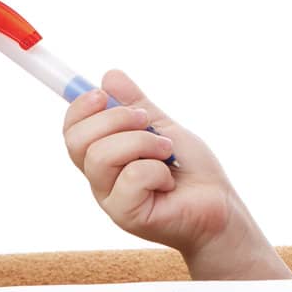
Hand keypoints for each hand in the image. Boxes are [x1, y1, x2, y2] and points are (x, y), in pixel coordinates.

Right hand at [62, 70, 273, 274]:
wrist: (220, 205)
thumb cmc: (193, 171)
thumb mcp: (164, 128)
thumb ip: (137, 105)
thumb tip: (109, 76)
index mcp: (104, 157)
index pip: (71, 130)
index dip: (80, 107)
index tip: (103, 93)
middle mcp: (101, 179)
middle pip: (76, 140)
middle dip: (115, 118)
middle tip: (148, 122)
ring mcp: (111, 199)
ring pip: (102, 155)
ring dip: (143, 142)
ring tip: (166, 152)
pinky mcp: (127, 215)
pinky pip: (132, 176)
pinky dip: (158, 170)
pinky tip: (169, 182)